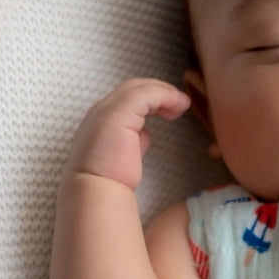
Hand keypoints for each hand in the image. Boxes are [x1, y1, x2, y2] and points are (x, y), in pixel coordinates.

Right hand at [62, 78, 191, 191]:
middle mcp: (102, 110)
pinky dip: (164, 95)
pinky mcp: (117, 113)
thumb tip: (145, 134)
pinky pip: (145, 94)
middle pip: (133, 88)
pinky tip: (178, 105)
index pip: (128, 98)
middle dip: (159, 92)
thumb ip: (135, 140)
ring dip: (164, 92)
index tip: (169, 111)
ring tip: (182, 104)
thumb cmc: (109, 180)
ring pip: (139, 88)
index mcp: (102, 119)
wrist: (96, 190)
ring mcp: (108, 109)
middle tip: (180, 103)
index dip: (151, 100)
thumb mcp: (126, 155)